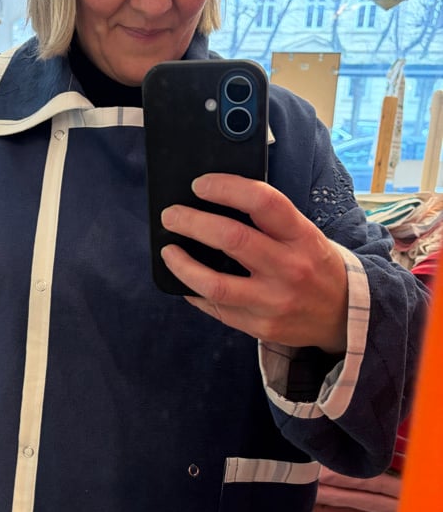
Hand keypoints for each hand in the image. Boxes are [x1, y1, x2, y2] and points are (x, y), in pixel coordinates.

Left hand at [160, 173, 348, 353]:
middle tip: (171, 216)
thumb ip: (269, 220)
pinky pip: (217, 308)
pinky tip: (186, 281)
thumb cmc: (315, 265)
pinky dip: (194, 291)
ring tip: (168, 251)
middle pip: (232, 238)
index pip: (263, 201)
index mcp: (302, 236)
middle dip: (192, 223)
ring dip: (183, 265)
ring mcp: (274, 301)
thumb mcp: (305, 235)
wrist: (343, 315)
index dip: (226, 188)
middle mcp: (290, 268)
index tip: (200, 184)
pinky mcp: (261, 326)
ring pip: (215, 283)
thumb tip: (215, 202)